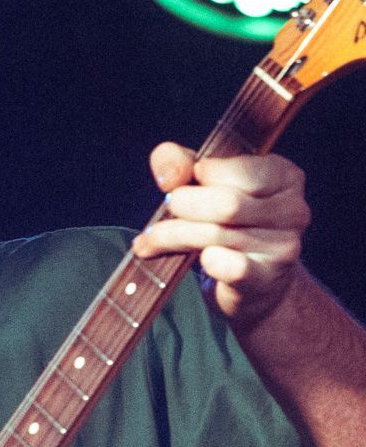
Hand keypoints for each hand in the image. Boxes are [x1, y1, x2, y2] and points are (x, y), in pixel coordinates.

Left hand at [132, 141, 310, 326]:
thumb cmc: (225, 223)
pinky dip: (208, 262)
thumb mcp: (203, 183)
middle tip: (166, 211)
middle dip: (183, 205)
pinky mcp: (267, 279)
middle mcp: (292, 210)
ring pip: (216, 234)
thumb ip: (180, 162)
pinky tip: (198, 260)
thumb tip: (169, 174)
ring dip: (173, 235)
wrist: (254, 284)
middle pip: (226, 203)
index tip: (180, 185)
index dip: (196, 174)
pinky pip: (231, 267)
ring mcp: (283, 247)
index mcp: (283, 176)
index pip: (232, 167)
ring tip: (153, 240)